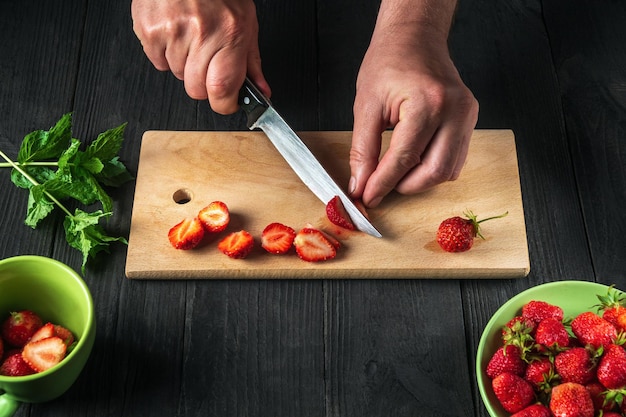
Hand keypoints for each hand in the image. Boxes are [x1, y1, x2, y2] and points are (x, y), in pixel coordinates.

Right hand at [131, 0, 270, 113]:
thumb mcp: (245, 22)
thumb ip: (251, 62)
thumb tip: (261, 92)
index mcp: (230, 33)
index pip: (222, 89)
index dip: (224, 103)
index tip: (227, 102)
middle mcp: (201, 33)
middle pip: (197, 89)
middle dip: (203, 82)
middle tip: (207, 58)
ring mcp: (172, 32)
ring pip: (178, 76)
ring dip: (184, 64)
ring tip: (190, 36)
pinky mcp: (150, 31)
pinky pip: (158, 62)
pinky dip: (165, 53)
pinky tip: (174, 33)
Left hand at [349, 2, 478, 207]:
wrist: (414, 38)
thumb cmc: (390, 61)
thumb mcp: (366, 105)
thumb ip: (363, 150)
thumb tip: (360, 183)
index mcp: (427, 103)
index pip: (404, 158)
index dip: (383, 183)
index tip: (367, 196)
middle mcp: (454, 110)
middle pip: (433, 171)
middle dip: (404, 186)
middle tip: (380, 186)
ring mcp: (467, 115)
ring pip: (448, 170)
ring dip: (419, 180)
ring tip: (395, 173)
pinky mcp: (470, 119)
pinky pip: (455, 159)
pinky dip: (433, 168)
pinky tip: (414, 161)